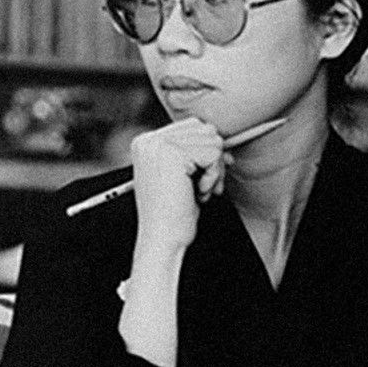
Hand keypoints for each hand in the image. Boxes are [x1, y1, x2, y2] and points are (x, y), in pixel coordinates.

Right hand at [131, 117, 226, 251]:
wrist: (162, 239)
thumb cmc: (174, 213)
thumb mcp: (183, 176)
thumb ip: (194, 152)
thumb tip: (221, 139)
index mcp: (146, 143)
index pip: (193, 127)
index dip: (208, 151)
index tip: (211, 176)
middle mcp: (149, 140)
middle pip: (205, 129)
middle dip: (214, 159)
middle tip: (207, 187)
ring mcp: (158, 145)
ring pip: (212, 140)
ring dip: (215, 170)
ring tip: (201, 191)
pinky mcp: (172, 154)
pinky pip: (213, 154)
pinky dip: (214, 176)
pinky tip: (199, 193)